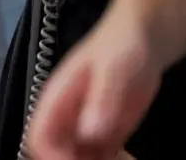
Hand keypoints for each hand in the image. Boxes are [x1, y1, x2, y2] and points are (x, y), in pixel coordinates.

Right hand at [28, 10, 160, 159]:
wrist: (146, 38)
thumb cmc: (122, 45)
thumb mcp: (113, 69)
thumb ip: (102, 99)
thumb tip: (90, 132)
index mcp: (58, 98)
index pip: (39, 135)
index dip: (52, 154)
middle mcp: (67, 117)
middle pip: (55, 151)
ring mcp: (87, 126)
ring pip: (77, 157)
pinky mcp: (108, 134)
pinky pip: (101, 158)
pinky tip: (128, 159)